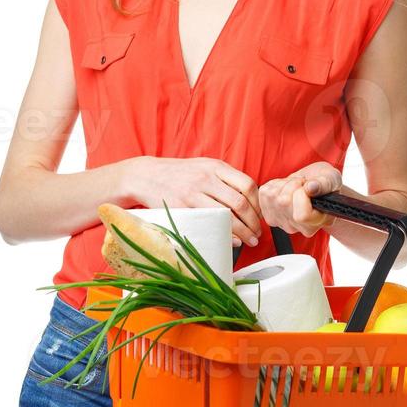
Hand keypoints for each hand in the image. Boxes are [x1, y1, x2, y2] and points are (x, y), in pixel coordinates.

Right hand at [125, 155, 263, 247]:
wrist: (146, 175)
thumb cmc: (179, 174)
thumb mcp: (204, 166)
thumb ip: (225, 178)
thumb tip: (250, 200)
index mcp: (215, 166)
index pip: (247, 185)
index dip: (258, 204)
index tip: (260, 216)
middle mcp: (206, 178)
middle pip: (240, 202)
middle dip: (254, 222)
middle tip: (257, 233)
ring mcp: (193, 193)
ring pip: (227, 215)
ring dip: (243, 231)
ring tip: (249, 240)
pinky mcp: (182, 207)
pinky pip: (209, 223)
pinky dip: (225, 234)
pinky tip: (232, 239)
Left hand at [258, 163, 341, 237]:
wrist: (313, 184)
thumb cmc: (324, 183)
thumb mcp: (332, 179)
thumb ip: (324, 184)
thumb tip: (311, 188)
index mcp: (316, 223)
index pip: (301, 216)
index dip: (302, 195)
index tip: (309, 186)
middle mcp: (297, 227)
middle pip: (284, 203)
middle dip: (293, 184)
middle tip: (303, 183)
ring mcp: (280, 222)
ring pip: (273, 197)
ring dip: (284, 184)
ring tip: (296, 185)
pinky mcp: (268, 213)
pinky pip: (264, 193)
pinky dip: (274, 184)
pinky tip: (285, 187)